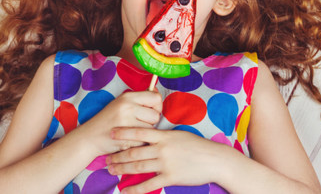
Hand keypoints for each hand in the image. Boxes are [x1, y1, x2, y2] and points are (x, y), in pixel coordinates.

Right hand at [71, 91, 162, 156]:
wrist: (90, 137)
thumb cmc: (108, 120)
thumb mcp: (121, 104)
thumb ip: (139, 99)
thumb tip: (156, 92)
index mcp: (127, 96)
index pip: (156, 97)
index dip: (157, 106)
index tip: (150, 111)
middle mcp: (127, 106)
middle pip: (156, 115)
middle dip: (151, 122)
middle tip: (138, 124)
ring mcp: (127, 122)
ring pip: (151, 129)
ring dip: (145, 133)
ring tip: (131, 132)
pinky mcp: (127, 137)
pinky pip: (144, 140)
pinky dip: (138, 142)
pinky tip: (128, 140)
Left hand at [106, 128, 232, 192]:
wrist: (215, 160)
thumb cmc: (198, 146)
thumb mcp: (180, 135)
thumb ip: (164, 136)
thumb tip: (151, 135)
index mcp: (164, 136)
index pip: (139, 132)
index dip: (123, 132)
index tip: (111, 133)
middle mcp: (162, 149)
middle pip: (134, 151)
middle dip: (118, 156)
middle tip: (106, 159)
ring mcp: (165, 164)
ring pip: (138, 166)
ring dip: (122, 169)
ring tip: (111, 171)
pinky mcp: (170, 177)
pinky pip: (149, 184)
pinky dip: (135, 188)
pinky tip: (125, 190)